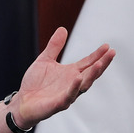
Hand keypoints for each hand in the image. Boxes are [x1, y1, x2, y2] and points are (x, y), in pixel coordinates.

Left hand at [0, 27, 115, 132]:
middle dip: (102, 63)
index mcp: (71, 73)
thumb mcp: (44, 60)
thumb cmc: (34, 83)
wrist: (22, 102)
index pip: (88, 63)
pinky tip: (78, 78)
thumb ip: (54, 47)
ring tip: (99, 64)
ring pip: (84, 85)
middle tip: (111, 53)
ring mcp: (67, 94)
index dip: (98, 55)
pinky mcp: (58, 104)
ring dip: (92, 75)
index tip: (107, 46)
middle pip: (91, 73)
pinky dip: (74, 87)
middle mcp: (72, 84)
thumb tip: (62, 29)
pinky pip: (68, 95)